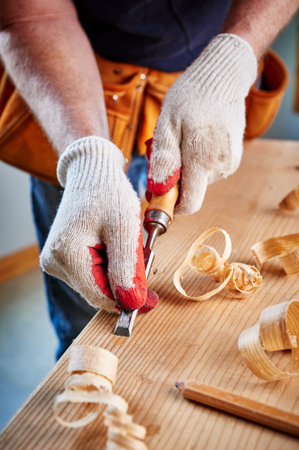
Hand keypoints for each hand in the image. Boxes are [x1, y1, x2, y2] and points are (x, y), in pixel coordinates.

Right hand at [40, 136, 157, 312]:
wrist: (92, 174)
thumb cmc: (108, 194)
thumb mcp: (124, 229)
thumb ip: (127, 268)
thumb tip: (132, 303)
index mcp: (67, 254)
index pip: (99, 296)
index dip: (127, 299)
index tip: (150, 298)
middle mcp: (54, 262)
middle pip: (97, 291)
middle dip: (122, 282)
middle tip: (141, 259)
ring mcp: (55, 261)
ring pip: (95, 284)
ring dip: (115, 273)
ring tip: (122, 244)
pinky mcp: (61, 258)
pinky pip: (90, 274)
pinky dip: (107, 266)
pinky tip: (111, 245)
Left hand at [146, 34, 256, 214]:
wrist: (224, 77)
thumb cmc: (191, 96)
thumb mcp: (167, 123)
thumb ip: (164, 158)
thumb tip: (159, 189)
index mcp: (202, 160)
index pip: (189, 204)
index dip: (172, 206)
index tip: (158, 195)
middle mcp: (220, 167)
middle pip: (192, 191)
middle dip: (176, 180)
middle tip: (168, 151)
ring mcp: (229, 163)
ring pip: (200, 180)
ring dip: (187, 168)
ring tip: (184, 140)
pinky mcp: (233, 157)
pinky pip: (210, 170)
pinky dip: (199, 161)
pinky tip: (197, 139)